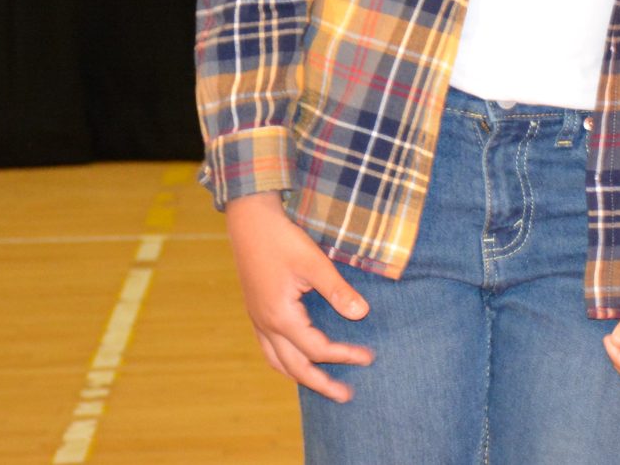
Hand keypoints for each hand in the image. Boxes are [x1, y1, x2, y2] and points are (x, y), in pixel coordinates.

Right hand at [223, 192, 372, 401]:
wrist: (249, 224)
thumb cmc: (283, 240)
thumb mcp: (314, 263)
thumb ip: (338, 290)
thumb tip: (361, 314)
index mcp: (281, 317)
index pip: (317, 349)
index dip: (344, 355)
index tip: (369, 357)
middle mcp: (266, 325)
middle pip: (294, 367)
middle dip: (321, 383)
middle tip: (346, 397)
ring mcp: (258, 321)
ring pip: (278, 362)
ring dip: (301, 376)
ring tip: (322, 385)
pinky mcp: (257, 313)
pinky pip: (269, 350)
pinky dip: (285, 362)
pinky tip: (297, 360)